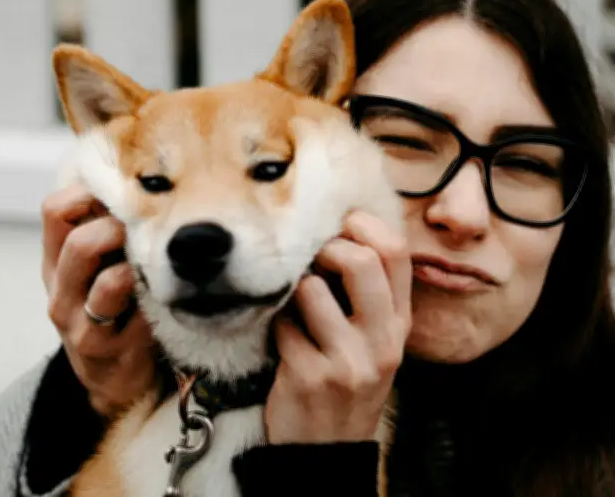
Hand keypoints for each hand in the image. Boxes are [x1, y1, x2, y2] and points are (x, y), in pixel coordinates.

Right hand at [41, 184, 156, 418]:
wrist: (114, 378)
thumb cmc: (113, 309)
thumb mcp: (98, 267)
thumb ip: (106, 229)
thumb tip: (139, 178)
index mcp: (56, 260)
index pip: (54, 210)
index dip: (87, 192)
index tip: (119, 193)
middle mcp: (60, 290)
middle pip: (78, 243)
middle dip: (118, 228)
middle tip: (146, 228)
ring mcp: (80, 323)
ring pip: (107, 283)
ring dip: (137, 266)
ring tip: (154, 261)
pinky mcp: (106, 350)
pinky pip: (135, 318)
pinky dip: (151, 300)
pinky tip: (165, 295)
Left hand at [265, 211, 411, 443]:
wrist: (329, 449)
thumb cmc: (347, 382)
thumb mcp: (374, 342)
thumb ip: (368, 294)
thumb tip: (338, 230)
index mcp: (399, 324)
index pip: (397, 252)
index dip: (363, 225)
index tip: (338, 226)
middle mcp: (381, 341)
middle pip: (360, 261)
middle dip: (325, 248)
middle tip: (309, 258)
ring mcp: (347, 361)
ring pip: (311, 289)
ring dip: (292, 289)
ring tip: (294, 307)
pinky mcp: (309, 376)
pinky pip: (281, 324)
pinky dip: (276, 324)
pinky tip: (282, 340)